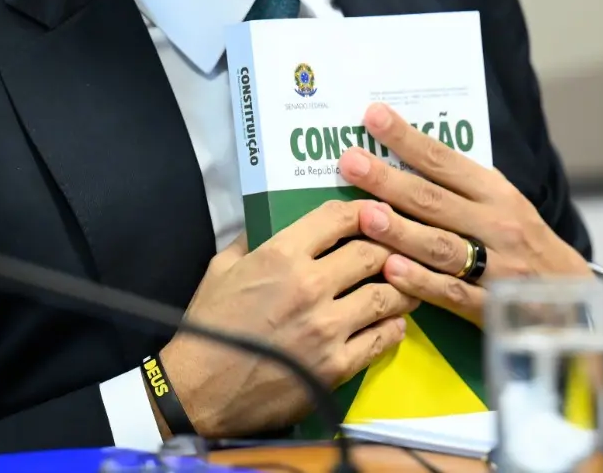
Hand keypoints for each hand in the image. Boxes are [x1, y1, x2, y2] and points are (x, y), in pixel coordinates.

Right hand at [157, 200, 418, 437]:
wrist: (200, 393)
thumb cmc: (209, 327)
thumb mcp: (222, 268)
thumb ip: (253, 239)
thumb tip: (274, 218)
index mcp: (280, 255)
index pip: (337, 218)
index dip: (362, 210)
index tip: (373, 212)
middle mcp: (310, 286)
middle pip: (372, 252)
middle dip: (389, 246)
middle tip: (396, 248)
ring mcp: (327, 328)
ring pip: (387, 294)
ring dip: (400, 286)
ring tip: (402, 284)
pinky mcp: (337, 366)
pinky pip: (383, 338)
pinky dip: (393, 326)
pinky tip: (390, 321)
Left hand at [336, 103, 590, 326]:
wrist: (572, 299)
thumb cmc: (523, 242)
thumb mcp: (504, 204)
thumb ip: (462, 186)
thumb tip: (406, 154)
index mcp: (497, 193)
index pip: (445, 161)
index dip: (408, 139)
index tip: (373, 116)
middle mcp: (497, 225)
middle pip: (435, 200)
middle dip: (389, 180)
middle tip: (351, 162)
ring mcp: (497, 268)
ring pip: (442, 246)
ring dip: (402, 230)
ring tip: (366, 215)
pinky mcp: (492, 307)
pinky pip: (453, 293)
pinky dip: (422, 281)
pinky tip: (392, 271)